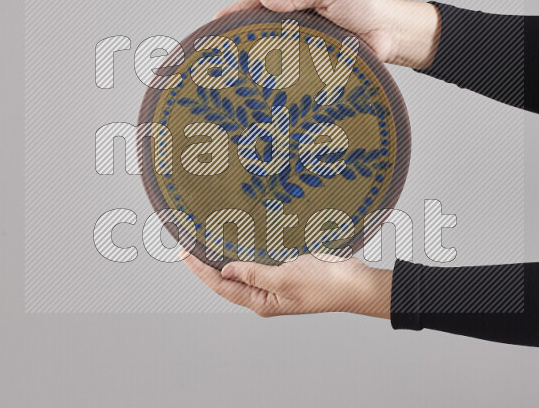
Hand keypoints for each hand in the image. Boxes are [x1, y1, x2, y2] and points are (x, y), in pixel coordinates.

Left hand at [181, 252, 392, 318]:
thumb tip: (226, 270)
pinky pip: (259, 258)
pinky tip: (239, 236)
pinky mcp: (287, 268)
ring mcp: (275, 281)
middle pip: (227, 278)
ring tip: (206, 239)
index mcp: (262, 301)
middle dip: (207, 262)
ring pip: (242, 267)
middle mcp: (265, 293)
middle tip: (188, 242)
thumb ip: (254, 273)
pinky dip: (246, 248)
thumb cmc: (325, 285)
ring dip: (225, 254)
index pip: (222, 285)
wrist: (355, 282)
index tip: (184, 252)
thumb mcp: (285, 278)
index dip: (201, 269)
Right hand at [214, 0, 440, 68]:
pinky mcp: (320, 68)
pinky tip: (267, 87)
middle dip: (243, 39)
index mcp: (302, 1)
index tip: (217, 19)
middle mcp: (302, 25)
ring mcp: (309, 47)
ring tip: (236, 71)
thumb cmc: (368, 6)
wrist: (396, 34)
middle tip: (220, 49)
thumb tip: (266, 0)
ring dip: (259, 62)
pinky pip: (296, 72)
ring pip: (278, 54)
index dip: (240, 10)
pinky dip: (281, 79)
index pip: (264, 3)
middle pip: (266, 30)